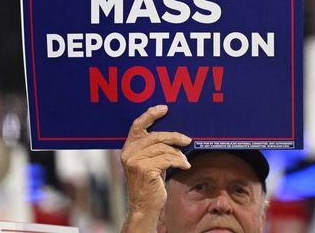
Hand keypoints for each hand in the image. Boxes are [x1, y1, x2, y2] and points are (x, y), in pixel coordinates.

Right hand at [120, 105, 191, 221]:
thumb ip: (153, 148)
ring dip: (178, 153)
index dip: (150, 115)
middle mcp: (128, 153)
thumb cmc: (149, 184)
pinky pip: (168, 158)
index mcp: (128, 148)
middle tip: (187, 140)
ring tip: (184, 160)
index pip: (137, 126)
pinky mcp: (145, 169)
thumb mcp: (149, 162)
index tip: (164, 108)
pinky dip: (179, 161)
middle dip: (174, 137)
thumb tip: (173, 135)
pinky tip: (185, 165)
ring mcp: (135, 161)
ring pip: (164, 148)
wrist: (144, 206)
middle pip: (156, 136)